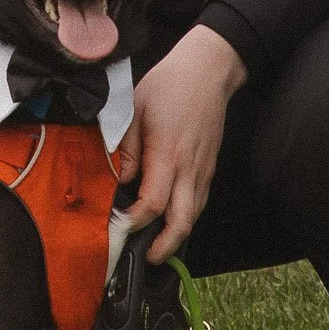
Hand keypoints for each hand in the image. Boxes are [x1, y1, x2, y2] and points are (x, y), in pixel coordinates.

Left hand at [114, 28, 246, 261]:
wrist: (208, 72)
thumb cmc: (168, 86)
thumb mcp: (135, 109)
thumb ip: (124, 148)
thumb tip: (119, 180)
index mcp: (168, 155)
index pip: (153, 203)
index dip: (135, 221)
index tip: (119, 225)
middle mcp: (190, 170)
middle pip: (182, 223)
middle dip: (164, 247)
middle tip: (144, 258)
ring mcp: (203, 171)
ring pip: (193, 217)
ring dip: (175, 236)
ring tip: (154, 246)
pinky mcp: (209, 169)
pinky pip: (198, 203)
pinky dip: (184, 218)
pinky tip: (168, 219)